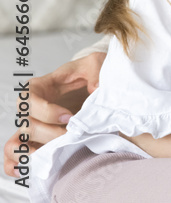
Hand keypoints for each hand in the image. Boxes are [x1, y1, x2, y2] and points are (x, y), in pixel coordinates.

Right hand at [3, 52, 103, 175]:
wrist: (95, 87)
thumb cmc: (90, 75)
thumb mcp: (95, 64)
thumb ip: (94, 70)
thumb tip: (95, 88)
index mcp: (40, 88)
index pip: (28, 100)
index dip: (46, 111)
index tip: (69, 117)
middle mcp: (31, 110)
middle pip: (26, 126)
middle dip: (49, 134)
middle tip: (71, 136)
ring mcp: (32, 128)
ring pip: (14, 145)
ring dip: (31, 153)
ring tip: (52, 155)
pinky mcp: (36, 142)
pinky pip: (15, 158)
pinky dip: (18, 166)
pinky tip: (32, 168)